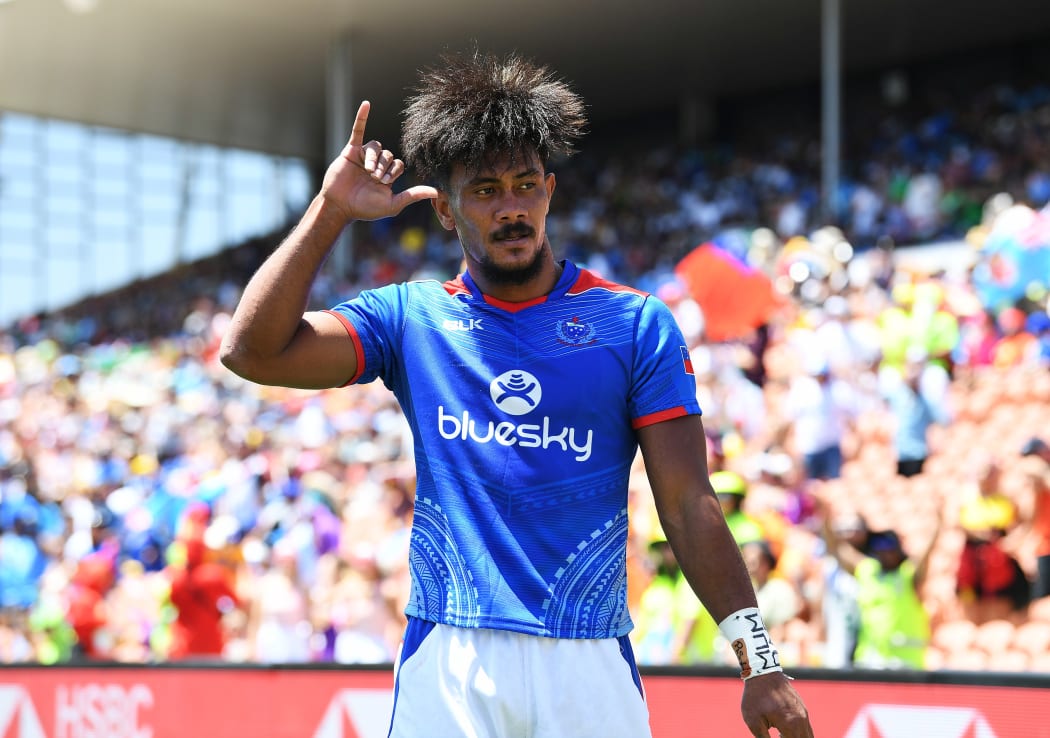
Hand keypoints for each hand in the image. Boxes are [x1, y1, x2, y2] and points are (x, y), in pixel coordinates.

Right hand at [320, 100, 437, 221]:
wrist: (340, 206)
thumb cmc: (365, 208)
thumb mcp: (393, 204)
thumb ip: (413, 196)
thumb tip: (437, 192)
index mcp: (386, 176)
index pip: (399, 164)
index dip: (394, 171)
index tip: (385, 182)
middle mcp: (376, 165)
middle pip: (388, 155)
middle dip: (383, 167)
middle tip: (375, 179)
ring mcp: (364, 157)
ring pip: (376, 147)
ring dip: (374, 159)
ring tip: (369, 171)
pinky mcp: (351, 151)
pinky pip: (358, 130)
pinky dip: (362, 117)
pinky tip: (366, 104)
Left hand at [741, 672, 813, 737]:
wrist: (763, 673)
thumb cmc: (755, 697)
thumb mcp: (753, 721)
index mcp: (790, 725)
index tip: (776, 736)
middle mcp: (801, 720)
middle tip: (778, 735)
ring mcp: (804, 713)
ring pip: (808, 735)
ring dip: (797, 737)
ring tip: (779, 735)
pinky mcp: (802, 707)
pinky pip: (806, 726)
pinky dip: (798, 732)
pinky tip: (782, 730)